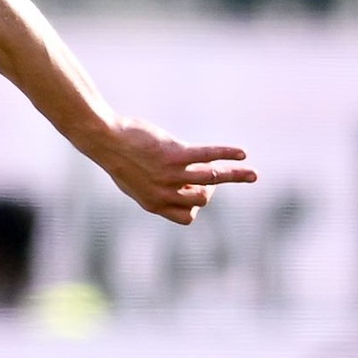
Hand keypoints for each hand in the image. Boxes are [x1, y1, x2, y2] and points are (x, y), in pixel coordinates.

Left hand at [91, 119, 255, 225]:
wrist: (105, 139)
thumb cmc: (121, 158)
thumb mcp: (136, 182)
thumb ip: (157, 189)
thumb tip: (184, 187)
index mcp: (154, 204)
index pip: (187, 217)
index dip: (194, 207)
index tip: (191, 192)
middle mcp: (163, 193)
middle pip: (201, 200)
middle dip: (208, 190)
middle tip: (204, 175)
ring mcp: (170, 174)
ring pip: (211, 180)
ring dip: (235, 176)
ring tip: (252, 175)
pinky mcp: (175, 154)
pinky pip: (207, 156)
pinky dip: (227, 155)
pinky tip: (242, 154)